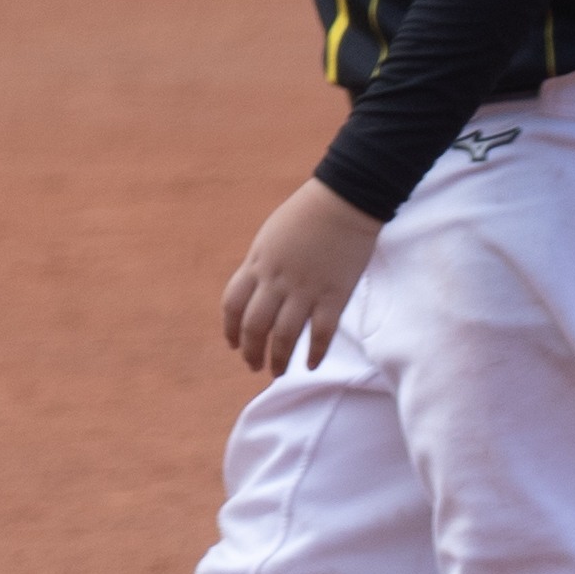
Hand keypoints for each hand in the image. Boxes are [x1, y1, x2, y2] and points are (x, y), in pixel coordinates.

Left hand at [220, 178, 381, 376]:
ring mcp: (305, 290)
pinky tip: (310, 365)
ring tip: (277, 372)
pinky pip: (321, 333)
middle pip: (254, 326)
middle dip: (251, 352)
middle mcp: (276, 281)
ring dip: (278, 359)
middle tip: (254, 367)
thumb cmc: (306, 215)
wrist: (344, 202)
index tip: (234, 344)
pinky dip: (314, 353)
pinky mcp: (335, 295)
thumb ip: (261, 266)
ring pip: (284, 335)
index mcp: (257, 265)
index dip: (230, 329)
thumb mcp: (270, 239)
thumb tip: (256, 291)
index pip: (232, 305)